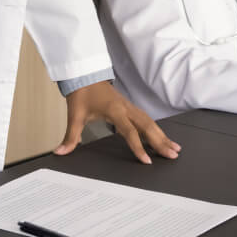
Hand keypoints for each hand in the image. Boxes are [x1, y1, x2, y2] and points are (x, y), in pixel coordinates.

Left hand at [55, 80, 179, 163]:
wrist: (85, 75)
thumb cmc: (82, 93)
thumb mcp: (75, 115)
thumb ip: (71, 136)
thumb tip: (61, 153)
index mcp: (115, 110)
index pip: (130, 131)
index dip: (138, 147)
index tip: (147, 161)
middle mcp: (126, 108)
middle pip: (148, 126)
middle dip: (161, 141)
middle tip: (173, 154)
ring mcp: (129, 107)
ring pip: (150, 122)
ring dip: (162, 135)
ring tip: (174, 147)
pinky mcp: (129, 107)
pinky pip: (146, 119)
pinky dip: (155, 129)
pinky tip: (161, 137)